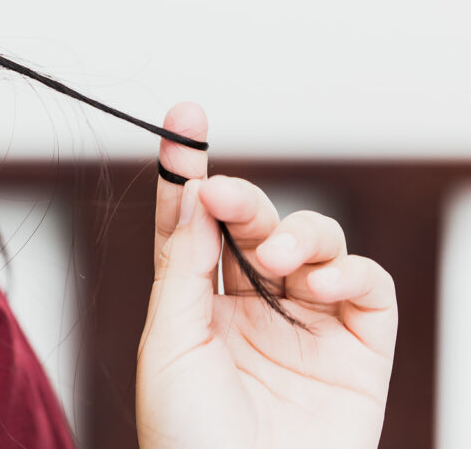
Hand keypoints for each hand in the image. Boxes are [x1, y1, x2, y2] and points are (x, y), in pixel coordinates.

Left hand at [136, 103, 397, 448]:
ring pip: (314, 242)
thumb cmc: (189, 438)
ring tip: (275, 257)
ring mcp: (307, 325)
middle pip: (252, 225)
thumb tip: (194, 197)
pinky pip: (366, 284)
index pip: (193, 225)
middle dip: (242, 199)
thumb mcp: (169, 345)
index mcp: (197, 306)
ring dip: (296, 233)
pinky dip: (345, 270)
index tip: (184, 118)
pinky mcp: (359, 349)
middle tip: (224, 193)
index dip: (188, 172)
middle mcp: (252, 308)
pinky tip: (313, 285)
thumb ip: (184, 267)